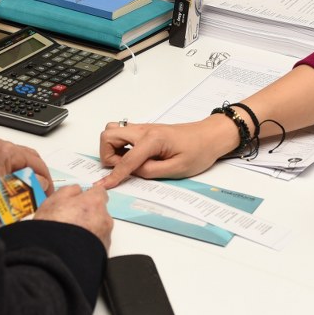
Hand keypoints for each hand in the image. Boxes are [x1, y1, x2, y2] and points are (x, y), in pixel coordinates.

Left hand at [0, 137, 54, 193]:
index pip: (36, 162)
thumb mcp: (8, 193)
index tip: (47, 192)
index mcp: (7, 151)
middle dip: (36, 174)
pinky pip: (4, 161)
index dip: (45, 179)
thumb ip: (30, 186)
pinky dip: (12, 171)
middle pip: (28, 157)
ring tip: (25, 190)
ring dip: (23, 173)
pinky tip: (11, 185)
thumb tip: (42, 182)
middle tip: (40, 190)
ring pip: (16, 159)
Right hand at [32, 184, 112, 249]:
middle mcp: (104, 219)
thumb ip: (68, 191)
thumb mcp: (53, 201)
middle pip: (100, 211)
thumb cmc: (54, 229)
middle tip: (70, 220)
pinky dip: (89, 243)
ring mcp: (105, 237)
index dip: (88, 195)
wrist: (56, 259)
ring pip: (98, 228)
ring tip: (70, 236)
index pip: (99, 192)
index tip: (81, 199)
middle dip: (88, 214)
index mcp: (94, 202)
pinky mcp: (102, 252)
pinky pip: (97, 243)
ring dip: (89, 230)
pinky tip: (74, 246)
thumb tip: (76, 189)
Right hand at [95, 115, 236, 188]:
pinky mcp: (145, 131)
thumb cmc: (199, 150)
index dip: (113, 175)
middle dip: (108, 155)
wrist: (210, 136)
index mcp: (152, 139)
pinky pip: (122, 133)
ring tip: (128, 162)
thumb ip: (151, 172)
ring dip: (112, 148)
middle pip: (108, 135)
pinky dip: (119, 145)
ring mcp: (143, 128)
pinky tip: (133, 157)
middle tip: (122, 168)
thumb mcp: (177, 168)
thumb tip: (133, 172)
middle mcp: (144, 130)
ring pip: (112, 131)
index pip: (125, 159)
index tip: (103, 185)